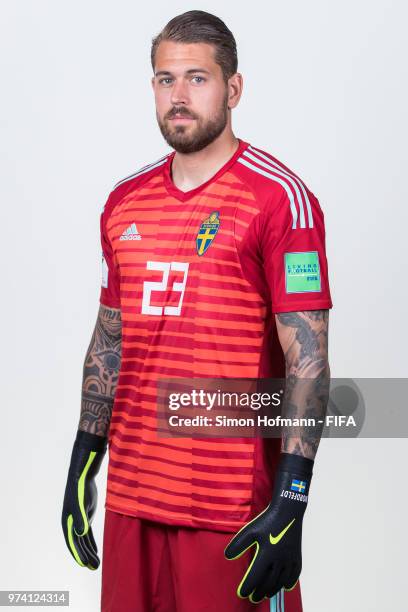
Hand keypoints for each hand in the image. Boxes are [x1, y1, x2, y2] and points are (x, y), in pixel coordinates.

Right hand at [61, 431, 106, 568]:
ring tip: (96, 564)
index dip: (78, 554)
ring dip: (89, 551)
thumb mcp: (81, 503)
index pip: (72, 542)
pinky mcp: (86, 515)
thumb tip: (80, 534)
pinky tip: (96, 550)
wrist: (82, 474)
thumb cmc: (80, 488)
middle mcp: (72, 522)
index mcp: (67, 521)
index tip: (85, 565)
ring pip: (84, 540)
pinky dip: (92, 542)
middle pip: (78, 543)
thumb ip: (81, 518)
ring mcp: (79, 519)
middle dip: (85, 556)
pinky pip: (88, 533)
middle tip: (93, 567)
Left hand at [224, 453, 312, 602]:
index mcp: (266, 555)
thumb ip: (238, 545)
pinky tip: (284, 586)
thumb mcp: (249, 531)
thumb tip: (227, 556)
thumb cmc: (267, 520)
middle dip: (259, 592)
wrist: (288, 511)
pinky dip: (288, 583)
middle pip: (268, 583)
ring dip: (272, 590)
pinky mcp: (297, 556)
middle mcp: (279, 560)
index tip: (242, 593)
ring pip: (281, 581)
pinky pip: (294, 575)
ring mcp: (290, 560)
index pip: (255, 577)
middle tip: (252, 598)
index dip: (248, 587)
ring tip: (265, 594)